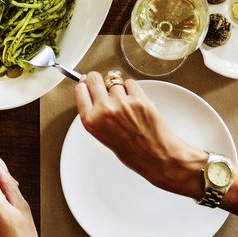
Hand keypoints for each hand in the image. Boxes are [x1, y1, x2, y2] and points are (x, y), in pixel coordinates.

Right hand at [74, 72, 205, 196]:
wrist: (157, 156)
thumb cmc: (132, 151)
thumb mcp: (103, 136)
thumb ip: (96, 115)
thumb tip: (94, 96)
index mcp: (91, 121)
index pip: (80, 91)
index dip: (85, 84)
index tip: (87, 82)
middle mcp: (104, 109)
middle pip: (94, 79)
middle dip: (98, 80)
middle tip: (104, 83)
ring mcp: (122, 103)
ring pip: (115, 82)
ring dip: (120, 89)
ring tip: (127, 104)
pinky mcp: (139, 99)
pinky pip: (131, 83)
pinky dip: (133, 89)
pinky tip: (136, 102)